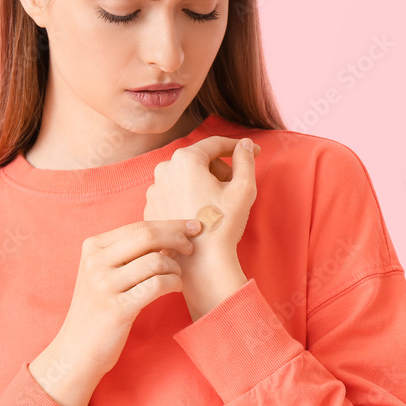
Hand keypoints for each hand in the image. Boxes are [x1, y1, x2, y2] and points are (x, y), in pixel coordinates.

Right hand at [54, 219, 202, 377]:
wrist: (77, 348)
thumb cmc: (101, 307)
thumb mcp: (105, 272)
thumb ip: (130, 252)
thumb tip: (173, 232)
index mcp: (93, 247)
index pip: (139, 225)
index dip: (171, 224)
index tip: (193, 226)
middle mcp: (95, 262)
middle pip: (147, 235)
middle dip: (177, 237)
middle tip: (191, 247)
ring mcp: (104, 285)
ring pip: (156, 261)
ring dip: (175, 267)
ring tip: (176, 276)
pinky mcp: (118, 308)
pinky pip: (157, 285)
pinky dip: (173, 283)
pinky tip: (174, 287)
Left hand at [144, 135, 259, 255]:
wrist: (200, 262)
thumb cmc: (222, 225)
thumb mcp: (243, 189)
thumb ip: (246, 160)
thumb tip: (245, 145)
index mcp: (186, 159)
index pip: (216, 144)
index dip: (238, 147)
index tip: (254, 152)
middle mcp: (164, 169)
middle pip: (200, 159)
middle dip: (220, 169)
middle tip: (235, 187)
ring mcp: (154, 189)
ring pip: (185, 177)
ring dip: (204, 184)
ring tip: (217, 205)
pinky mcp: (151, 207)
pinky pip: (174, 193)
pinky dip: (188, 198)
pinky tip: (201, 215)